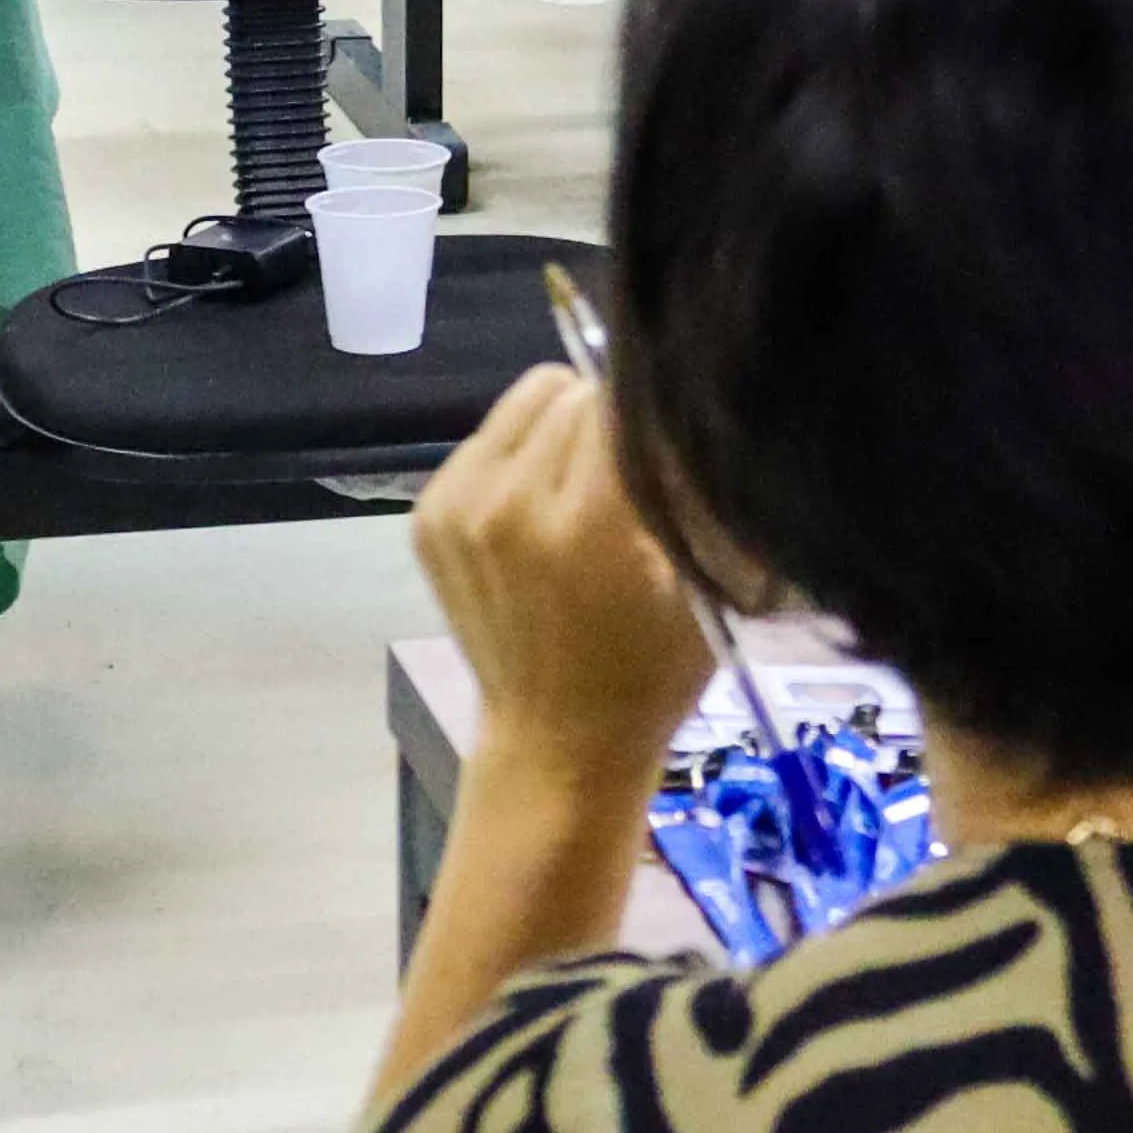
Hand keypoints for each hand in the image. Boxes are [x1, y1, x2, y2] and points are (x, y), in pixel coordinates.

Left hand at [413, 367, 715, 780]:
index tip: (671, 439)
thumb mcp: (705, 584)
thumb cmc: (650, 671)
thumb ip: (698, 490)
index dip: (652, 410)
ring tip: (586, 486)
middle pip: (570, 390)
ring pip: (526, 400)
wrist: (557, 743)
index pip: (619, 399)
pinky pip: (488, 437)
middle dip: (609, 416)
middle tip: (631, 474)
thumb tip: (693, 409)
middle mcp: (507, 504)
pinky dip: (521, 454)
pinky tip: (542, 508)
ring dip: (562, 425)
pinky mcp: (427, 515)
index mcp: (584, 524)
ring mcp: (456, 509)